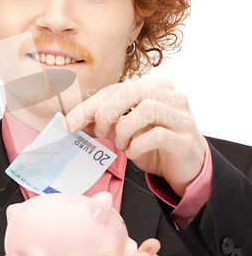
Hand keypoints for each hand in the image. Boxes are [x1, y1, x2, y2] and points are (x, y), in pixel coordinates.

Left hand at [64, 78, 205, 196]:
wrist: (185, 168)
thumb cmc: (155, 145)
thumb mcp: (125, 130)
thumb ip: (104, 122)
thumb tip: (73, 120)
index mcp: (155, 87)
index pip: (116, 88)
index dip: (89, 105)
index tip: (69, 123)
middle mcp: (172, 96)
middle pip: (131, 92)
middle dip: (106, 112)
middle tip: (100, 133)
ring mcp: (181, 116)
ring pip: (146, 108)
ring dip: (125, 129)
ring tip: (123, 144)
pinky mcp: (185, 139)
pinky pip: (157, 135)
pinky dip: (138, 144)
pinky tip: (134, 152)